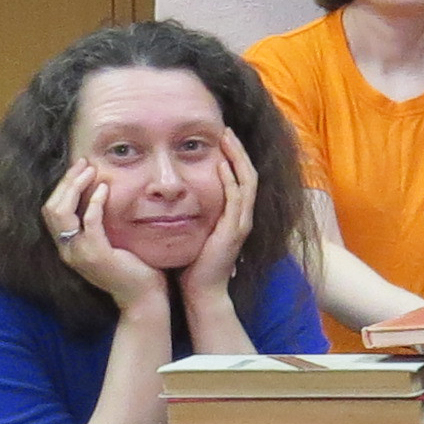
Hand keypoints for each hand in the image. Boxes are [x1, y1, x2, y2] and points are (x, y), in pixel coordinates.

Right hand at [43, 161, 166, 312]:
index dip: (62, 186)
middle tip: (83, 163)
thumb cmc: (132, 269)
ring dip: (76, 187)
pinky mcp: (96, 255)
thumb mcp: (109, 243)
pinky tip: (105, 189)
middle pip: (51, 207)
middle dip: (66, 181)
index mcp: (68, 247)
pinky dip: (94, 202)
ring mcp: (79, 254)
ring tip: (92, 170)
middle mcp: (67, 251)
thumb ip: (98, 224)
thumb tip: (102, 192)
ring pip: (62, 212)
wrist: (143, 298)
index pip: (51, 210)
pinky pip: (89, 222)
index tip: (79, 168)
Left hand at [182, 139, 257, 303]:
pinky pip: (236, 199)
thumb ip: (193, 214)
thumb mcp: (195, 232)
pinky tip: (220, 165)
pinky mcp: (234, 231)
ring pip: (246, 182)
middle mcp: (242, 217)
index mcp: (235, 216)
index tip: (222, 138)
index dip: (234, 157)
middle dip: (238, 151)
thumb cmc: (195, 266)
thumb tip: (175, 198)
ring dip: (237, 158)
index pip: (241, 179)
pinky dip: (230, 180)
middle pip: (248, 175)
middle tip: (226, 130)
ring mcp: (241, 223)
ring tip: (227, 138)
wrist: (202, 293)